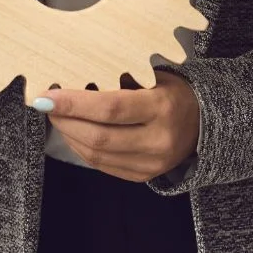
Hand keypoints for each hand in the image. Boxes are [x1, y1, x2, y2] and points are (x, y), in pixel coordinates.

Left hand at [35, 72, 199, 181]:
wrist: (204, 124)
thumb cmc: (173, 92)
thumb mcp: (153, 76)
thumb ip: (118, 77)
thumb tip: (72, 76)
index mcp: (162, 108)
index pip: (110, 108)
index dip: (74, 104)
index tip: (47, 97)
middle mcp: (159, 140)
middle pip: (99, 136)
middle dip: (66, 121)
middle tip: (47, 106)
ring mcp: (152, 163)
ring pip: (97, 155)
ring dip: (69, 136)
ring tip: (57, 118)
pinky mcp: (143, 176)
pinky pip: (103, 165)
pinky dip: (82, 148)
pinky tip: (73, 133)